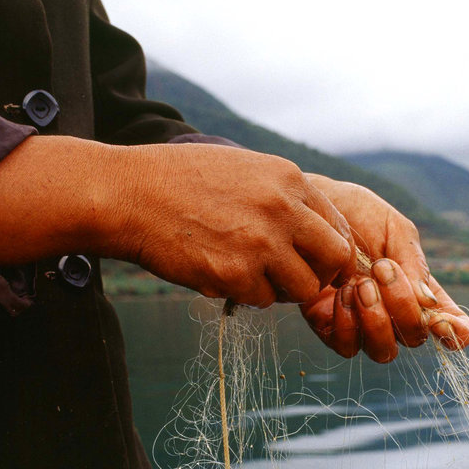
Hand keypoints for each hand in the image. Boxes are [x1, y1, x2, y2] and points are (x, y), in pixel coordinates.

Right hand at [107, 143, 356, 306]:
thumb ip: (280, 193)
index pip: (337, 224)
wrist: (130, 195)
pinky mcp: (235, 274)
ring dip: (283, 290)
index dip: (328, 248)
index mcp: (288, 178)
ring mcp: (262, 243)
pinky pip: (263, 300)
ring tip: (254, 278)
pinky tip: (223, 275)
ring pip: (304, 288)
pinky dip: (247, 295)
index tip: (313, 259)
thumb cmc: (179, 180)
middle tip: (294, 277)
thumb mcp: (242, 168)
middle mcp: (283, 209)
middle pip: (335, 258)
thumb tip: (309, 226)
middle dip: (319, 273)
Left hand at [299, 177, 468, 361]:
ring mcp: (362, 324)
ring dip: (376, 319)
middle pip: (413, 339)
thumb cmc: (356, 214)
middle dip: (403, 307)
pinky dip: (347, 323)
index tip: (448, 325)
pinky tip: (340, 292)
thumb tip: (428, 302)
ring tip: (360, 283)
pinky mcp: (329, 327)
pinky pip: (347, 347)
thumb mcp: (393, 228)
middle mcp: (393, 313)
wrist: (310, 208)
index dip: (456, 333)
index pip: (448, 324)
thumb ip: (413, 263)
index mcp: (418, 289)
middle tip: (382, 269)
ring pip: (383, 351)